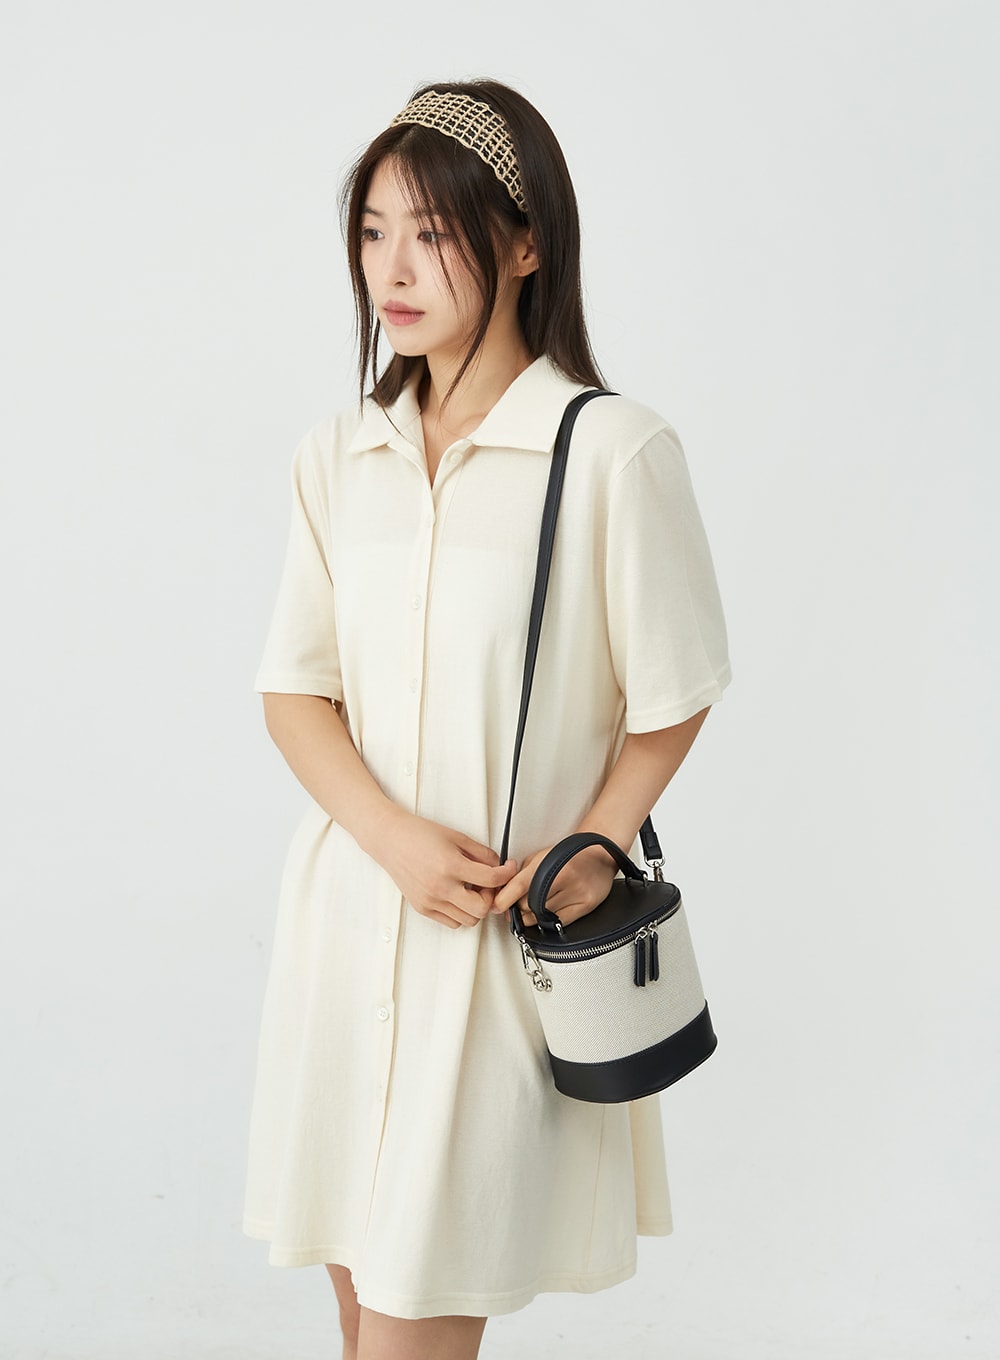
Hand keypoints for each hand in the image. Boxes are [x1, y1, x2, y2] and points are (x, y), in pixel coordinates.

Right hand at [377, 809, 516, 929]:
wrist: (390, 840)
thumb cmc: (418, 834)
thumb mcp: (456, 836)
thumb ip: (481, 853)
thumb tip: (498, 865)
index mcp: (450, 866)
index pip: (491, 879)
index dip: (506, 874)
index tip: (508, 869)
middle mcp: (440, 887)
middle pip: (481, 908)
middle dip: (491, 896)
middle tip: (488, 884)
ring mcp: (430, 901)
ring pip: (467, 920)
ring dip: (475, 907)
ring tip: (470, 889)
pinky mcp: (422, 908)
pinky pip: (451, 922)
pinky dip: (459, 913)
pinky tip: (457, 895)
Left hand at [491, 843, 617, 927]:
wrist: (600, 856)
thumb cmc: (569, 855)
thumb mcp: (542, 856)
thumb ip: (522, 873)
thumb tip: (503, 893)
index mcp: (551, 862)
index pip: (521, 885)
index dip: (505, 899)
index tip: (497, 906)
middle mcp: (564, 877)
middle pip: (529, 905)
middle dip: (519, 907)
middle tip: (518, 903)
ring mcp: (577, 893)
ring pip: (542, 917)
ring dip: (533, 915)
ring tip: (537, 904)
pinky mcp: (585, 906)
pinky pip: (558, 924)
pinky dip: (549, 921)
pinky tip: (550, 911)